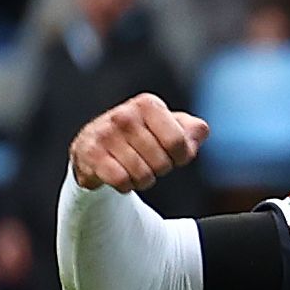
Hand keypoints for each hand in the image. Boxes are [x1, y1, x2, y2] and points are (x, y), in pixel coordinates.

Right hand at [67, 94, 206, 189]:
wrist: (97, 150)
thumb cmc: (142, 139)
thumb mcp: (171, 129)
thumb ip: (192, 130)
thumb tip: (200, 130)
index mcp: (148, 105)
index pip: (179, 143)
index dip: (180, 157)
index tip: (171, 153)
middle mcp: (124, 115)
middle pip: (162, 163)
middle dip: (160, 169)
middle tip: (147, 160)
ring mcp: (104, 133)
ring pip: (142, 175)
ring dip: (142, 179)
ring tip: (132, 167)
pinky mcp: (90, 153)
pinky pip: (121, 181)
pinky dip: (125, 185)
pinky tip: (118, 173)